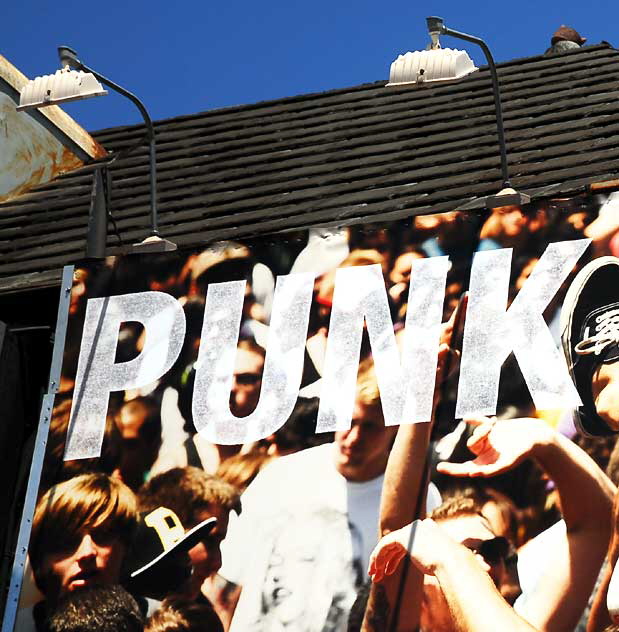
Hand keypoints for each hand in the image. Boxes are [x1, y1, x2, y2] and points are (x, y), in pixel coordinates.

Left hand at [368, 519, 453, 581]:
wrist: (452, 563)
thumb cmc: (449, 568)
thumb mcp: (439, 563)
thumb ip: (431, 560)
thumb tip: (430, 566)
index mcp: (427, 532)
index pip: (405, 543)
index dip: (394, 557)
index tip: (388, 570)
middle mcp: (418, 528)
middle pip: (395, 544)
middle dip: (385, 559)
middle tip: (377, 573)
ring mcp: (411, 531)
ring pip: (388, 545)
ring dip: (379, 560)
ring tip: (374, 576)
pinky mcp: (404, 536)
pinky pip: (385, 544)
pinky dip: (378, 556)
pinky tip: (375, 568)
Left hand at [436, 416, 551, 477]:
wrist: (536, 436)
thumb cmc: (524, 452)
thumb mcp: (508, 463)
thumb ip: (492, 470)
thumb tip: (473, 474)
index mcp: (487, 464)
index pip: (466, 468)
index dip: (453, 469)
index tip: (439, 468)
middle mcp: (486, 452)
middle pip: (472, 446)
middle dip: (477, 438)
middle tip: (479, 433)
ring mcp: (488, 440)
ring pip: (477, 433)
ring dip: (485, 428)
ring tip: (496, 424)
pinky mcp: (492, 428)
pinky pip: (478, 423)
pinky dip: (475, 420)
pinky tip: (467, 418)